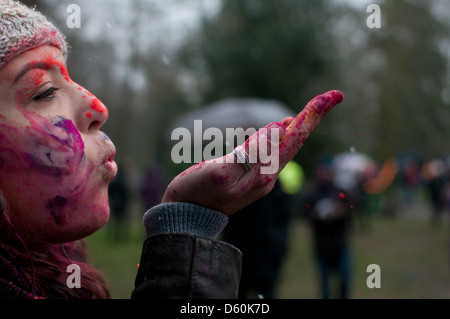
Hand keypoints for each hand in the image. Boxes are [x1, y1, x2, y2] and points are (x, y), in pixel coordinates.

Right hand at [161, 90, 343, 215]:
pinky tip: (287, 126)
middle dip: (313, 117)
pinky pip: (273, 150)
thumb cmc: (196, 193)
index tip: (332, 97)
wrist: (186, 216)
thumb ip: (252, 151)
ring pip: (285, 145)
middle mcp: (268, 176)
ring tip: (316, 107)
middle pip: (295, 140)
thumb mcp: (221, 170)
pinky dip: (282, 134)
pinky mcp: (252, 175)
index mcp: (262, 174)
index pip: (293, 138)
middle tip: (333, 96)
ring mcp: (261, 177)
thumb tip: (282, 128)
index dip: (311, 116)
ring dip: (300, 124)